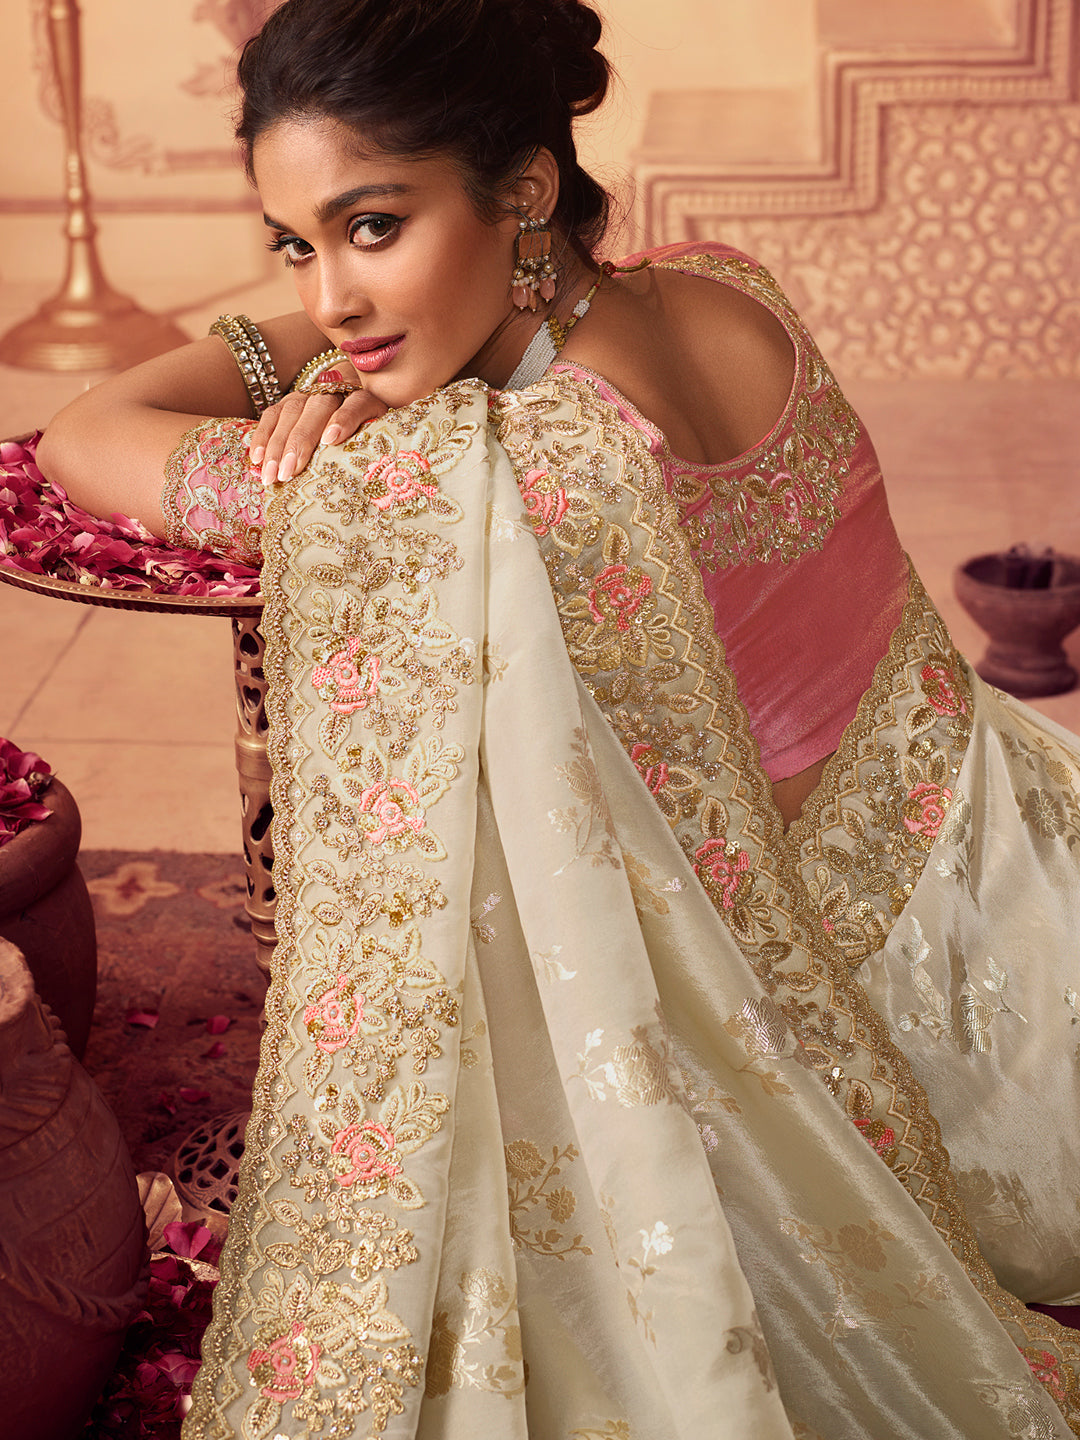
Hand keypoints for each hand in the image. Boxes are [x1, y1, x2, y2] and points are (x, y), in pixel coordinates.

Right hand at [247, 364, 387, 482]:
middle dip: (300, 441)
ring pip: (291, 411)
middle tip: (289, 472)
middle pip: (317, 408)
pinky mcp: (289, 402)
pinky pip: (272, 415)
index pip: (358, 403)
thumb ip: (372, 448)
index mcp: (367, 400)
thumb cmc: (368, 438)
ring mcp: (310, 395)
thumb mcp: (378, 442)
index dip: (344, 419)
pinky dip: (262, 436)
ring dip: (278, 445)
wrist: (353, 408)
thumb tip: (368, 478)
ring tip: (272, 475)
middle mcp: (336, 392)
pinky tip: (257, 459)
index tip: (331, 440)